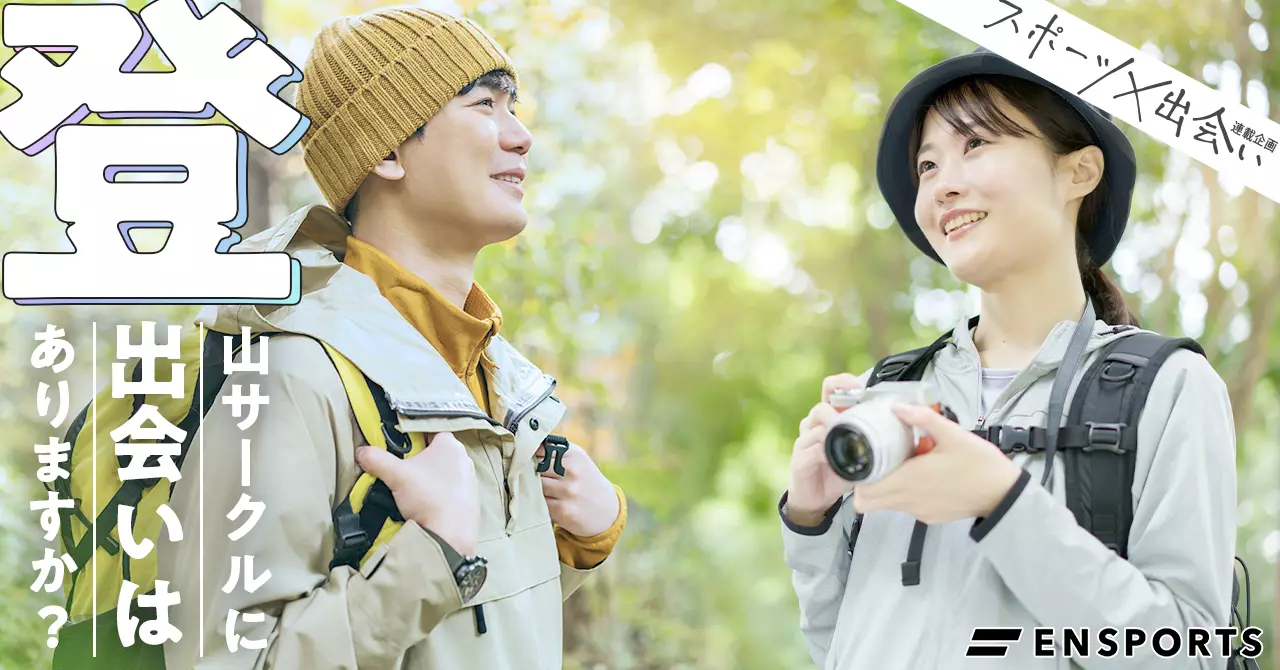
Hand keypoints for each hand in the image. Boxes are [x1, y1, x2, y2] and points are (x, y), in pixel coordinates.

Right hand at [356, 432, 480, 555]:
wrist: (450, 533)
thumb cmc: (428, 497)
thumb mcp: (395, 475)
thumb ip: (376, 459)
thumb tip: (361, 452)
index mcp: (449, 444)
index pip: (430, 431)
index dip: (414, 437)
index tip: (401, 447)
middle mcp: (463, 457)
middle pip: (436, 452)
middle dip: (420, 460)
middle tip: (405, 471)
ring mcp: (470, 478)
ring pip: (445, 471)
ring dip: (431, 477)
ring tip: (415, 490)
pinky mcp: (471, 498)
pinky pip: (452, 490)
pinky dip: (440, 493)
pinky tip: (428, 503)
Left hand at [535, 440, 619, 536]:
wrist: (607, 510)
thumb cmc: (585, 480)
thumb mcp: (578, 459)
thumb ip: (555, 449)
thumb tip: (526, 446)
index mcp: (574, 455)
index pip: (540, 450)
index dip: (532, 457)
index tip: (530, 461)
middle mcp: (572, 471)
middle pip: (535, 468)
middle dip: (532, 473)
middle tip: (534, 478)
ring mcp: (567, 492)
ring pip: (535, 486)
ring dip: (534, 489)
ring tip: (544, 490)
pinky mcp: (562, 511)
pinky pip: (539, 503)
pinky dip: (540, 503)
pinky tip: (551, 502)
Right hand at [785, 373, 862, 524]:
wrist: (815, 498)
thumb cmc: (836, 471)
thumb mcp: (858, 453)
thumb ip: (872, 441)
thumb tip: (902, 433)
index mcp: (828, 418)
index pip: (830, 389)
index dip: (842, 383)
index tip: (858, 386)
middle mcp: (813, 425)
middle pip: (821, 405)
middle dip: (839, 410)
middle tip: (855, 417)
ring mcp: (804, 441)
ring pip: (816, 425)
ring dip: (834, 428)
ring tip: (848, 437)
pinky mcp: (799, 458)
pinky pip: (812, 449)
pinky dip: (826, 452)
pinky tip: (836, 459)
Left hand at [851, 404, 1022, 524]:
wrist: (1005, 493)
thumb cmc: (980, 464)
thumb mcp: (953, 434)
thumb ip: (922, 417)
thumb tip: (896, 406)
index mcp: (909, 481)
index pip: (864, 494)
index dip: (858, 480)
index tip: (864, 460)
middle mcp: (910, 501)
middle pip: (870, 501)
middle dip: (867, 483)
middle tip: (878, 461)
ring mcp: (920, 512)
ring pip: (888, 504)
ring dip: (888, 486)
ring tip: (903, 463)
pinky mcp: (930, 516)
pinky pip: (908, 506)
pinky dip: (907, 493)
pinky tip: (922, 475)